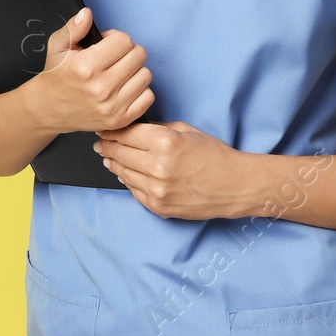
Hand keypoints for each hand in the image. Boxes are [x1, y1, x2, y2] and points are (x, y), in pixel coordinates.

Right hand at [32, 8, 153, 133]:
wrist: (49, 109)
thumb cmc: (56, 75)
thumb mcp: (58, 46)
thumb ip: (74, 28)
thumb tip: (87, 13)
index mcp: (86, 66)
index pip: (124, 41)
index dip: (116, 38)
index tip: (106, 45)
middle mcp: (101, 88)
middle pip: (138, 56)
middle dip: (127, 51)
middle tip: (113, 57)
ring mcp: (113, 106)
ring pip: (146, 75)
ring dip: (135, 70)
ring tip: (119, 73)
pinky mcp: (120, 120)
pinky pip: (148, 97)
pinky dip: (140, 90)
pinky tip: (125, 88)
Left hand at [94, 121, 256, 219]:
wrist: (235, 185)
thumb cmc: (214, 155)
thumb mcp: (186, 130)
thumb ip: (156, 128)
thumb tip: (132, 128)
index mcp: (164, 142)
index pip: (125, 134)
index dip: (110, 131)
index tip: (103, 129)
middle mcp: (157, 167)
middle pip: (119, 153)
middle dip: (107, 146)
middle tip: (100, 143)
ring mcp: (157, 190)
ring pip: (123, 173)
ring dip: (113, 164)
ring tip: (109, 158)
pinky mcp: (159, 207)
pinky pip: (134, 191)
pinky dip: (127, 181)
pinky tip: (125, 174)